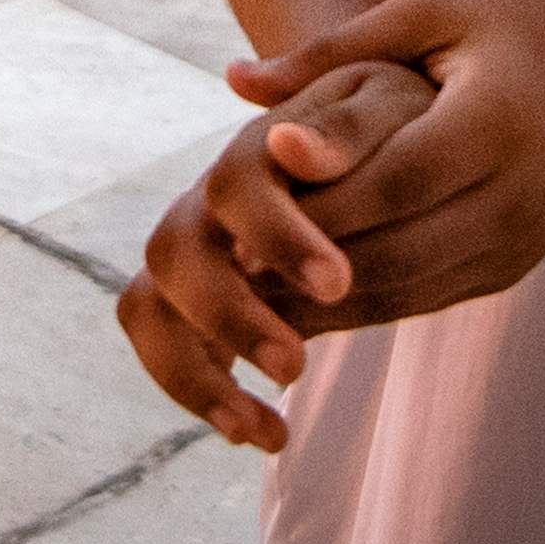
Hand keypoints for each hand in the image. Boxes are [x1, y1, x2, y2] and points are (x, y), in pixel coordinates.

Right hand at [115, 61, 437, 451]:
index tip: (336, 285)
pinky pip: (169, 350)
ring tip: (272, 433)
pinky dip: (202, 395)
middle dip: (228, 316)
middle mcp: (207, 201)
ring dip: (196, 375)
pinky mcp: (198, 305)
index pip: (234, 183)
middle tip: (296, 366)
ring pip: (150, 307)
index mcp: (253, 150)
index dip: (275, 235)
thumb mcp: (390, 109)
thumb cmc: (395, 122)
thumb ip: (348, 127)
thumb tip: (289, 144)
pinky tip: (268, 435)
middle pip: (172, 251)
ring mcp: (196, 254)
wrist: (385, 144)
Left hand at [234, 0, 544, 331]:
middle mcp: (510, 199)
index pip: (402, 172)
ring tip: (232, 288)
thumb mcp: (437, 15)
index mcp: (497, 123)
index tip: (253, 186)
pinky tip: (286, 299)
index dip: (328, 185)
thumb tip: (234, 81)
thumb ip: (337, 50)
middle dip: (304, 256)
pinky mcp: (503, 273)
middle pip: (394, 245)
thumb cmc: (525, 31)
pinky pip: (419, 300)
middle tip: (216, 253)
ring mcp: (511, 248)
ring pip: (401, 289)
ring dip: (317, 297)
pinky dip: (353, 305)